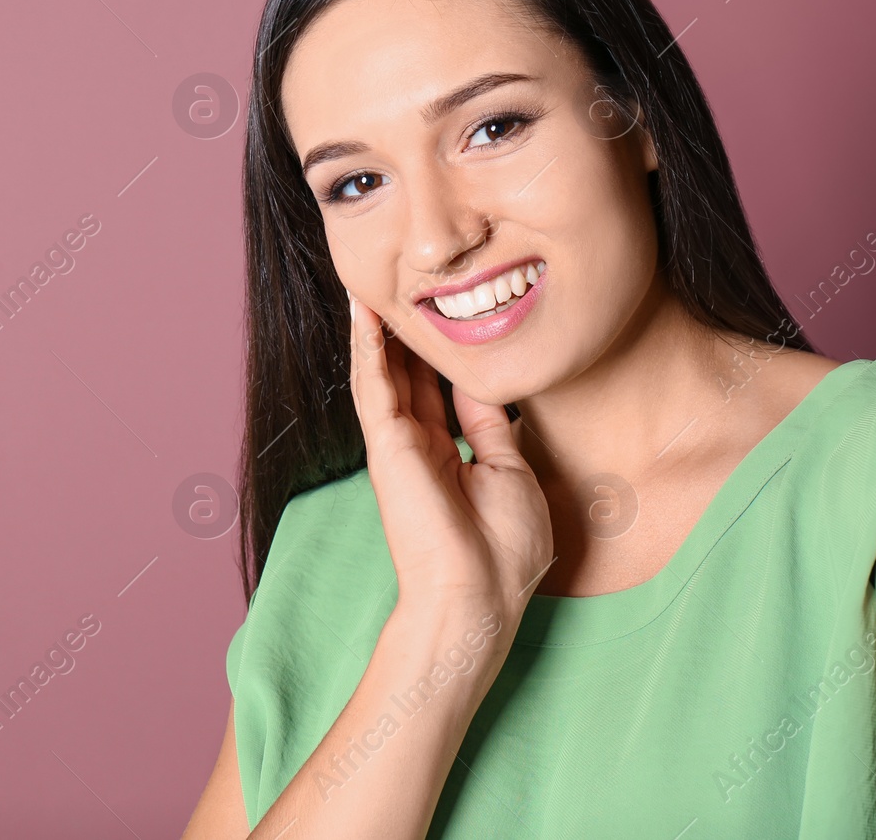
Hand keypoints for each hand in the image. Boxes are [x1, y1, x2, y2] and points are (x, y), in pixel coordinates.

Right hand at [347, 290, 553, 626]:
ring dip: (378, 328)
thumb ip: (490, 425)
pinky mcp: (386, 445)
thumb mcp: (511, 471)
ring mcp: (399, 444)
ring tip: (373, 281)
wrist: (478, 593)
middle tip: (407, 282)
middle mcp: (421, 445)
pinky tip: (364, 310)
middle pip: (410, 373)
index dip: (441, 352)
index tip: (447, 313)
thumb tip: (484, 385)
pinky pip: (373, 385)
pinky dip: (367, 346)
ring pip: (385, 372)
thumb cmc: (504, 549)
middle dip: (407, 331)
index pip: (442, 389)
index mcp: (452, 454)